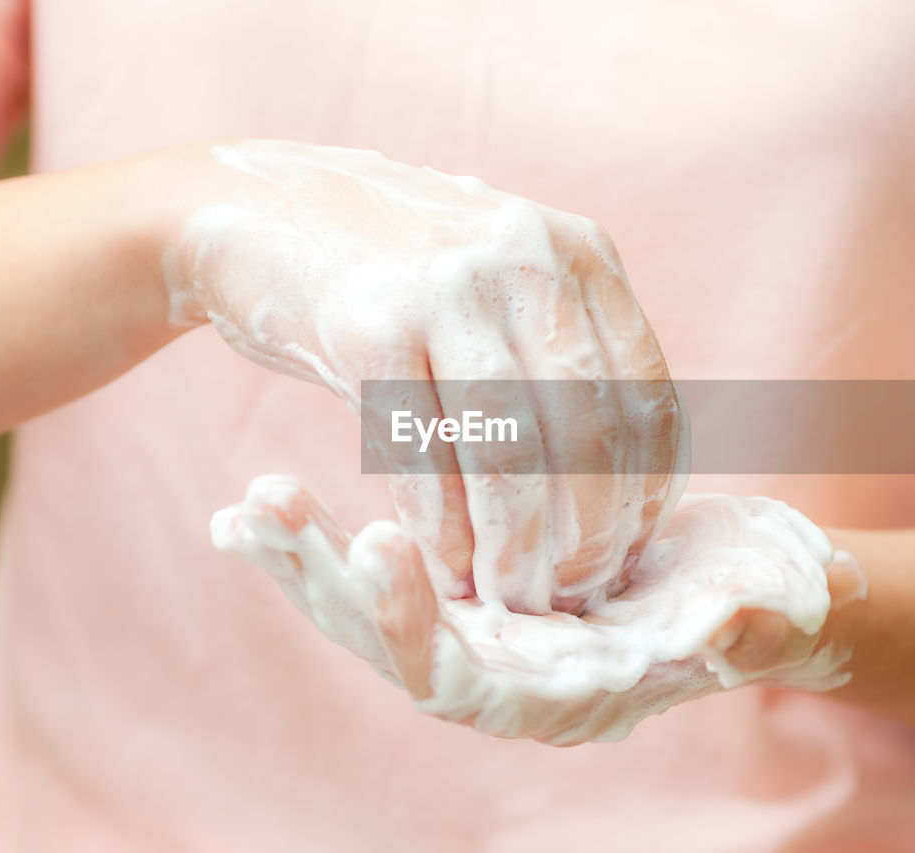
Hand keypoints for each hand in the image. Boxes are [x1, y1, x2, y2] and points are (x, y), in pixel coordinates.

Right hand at [166, 140, 685, 613]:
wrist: (266, 207)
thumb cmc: (405, 272)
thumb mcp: (507, 280)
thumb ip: (568, 353)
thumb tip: (630, 488)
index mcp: (578, 252)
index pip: (648, 397)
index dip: (645, 494)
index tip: (627, 556)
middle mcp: (524, 258)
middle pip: (590, 431)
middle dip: (589, 535)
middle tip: (573, 596)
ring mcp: (445, 286)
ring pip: (510, 452)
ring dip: (514, 548)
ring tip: (513, 600)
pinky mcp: (367, 324)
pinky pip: (421, 456)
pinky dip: (439, 529)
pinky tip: (444, 569)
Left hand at [212, 476, 865, 745]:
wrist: (753, 587)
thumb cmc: (765, 606)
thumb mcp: (759, 610)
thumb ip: (739, 628)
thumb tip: (723, 627)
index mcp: (561, 694)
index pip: (460, 676)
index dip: (413, 619)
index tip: (374, 540)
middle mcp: (508, 673)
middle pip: (390, 643)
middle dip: (326, 583)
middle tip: (263, 512)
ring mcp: (487, 632)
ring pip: (376, 608)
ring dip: (311, 560)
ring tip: (249, 507)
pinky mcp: (479, 588)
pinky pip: (390, 569)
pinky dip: (329, 545)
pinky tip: (270, 510)